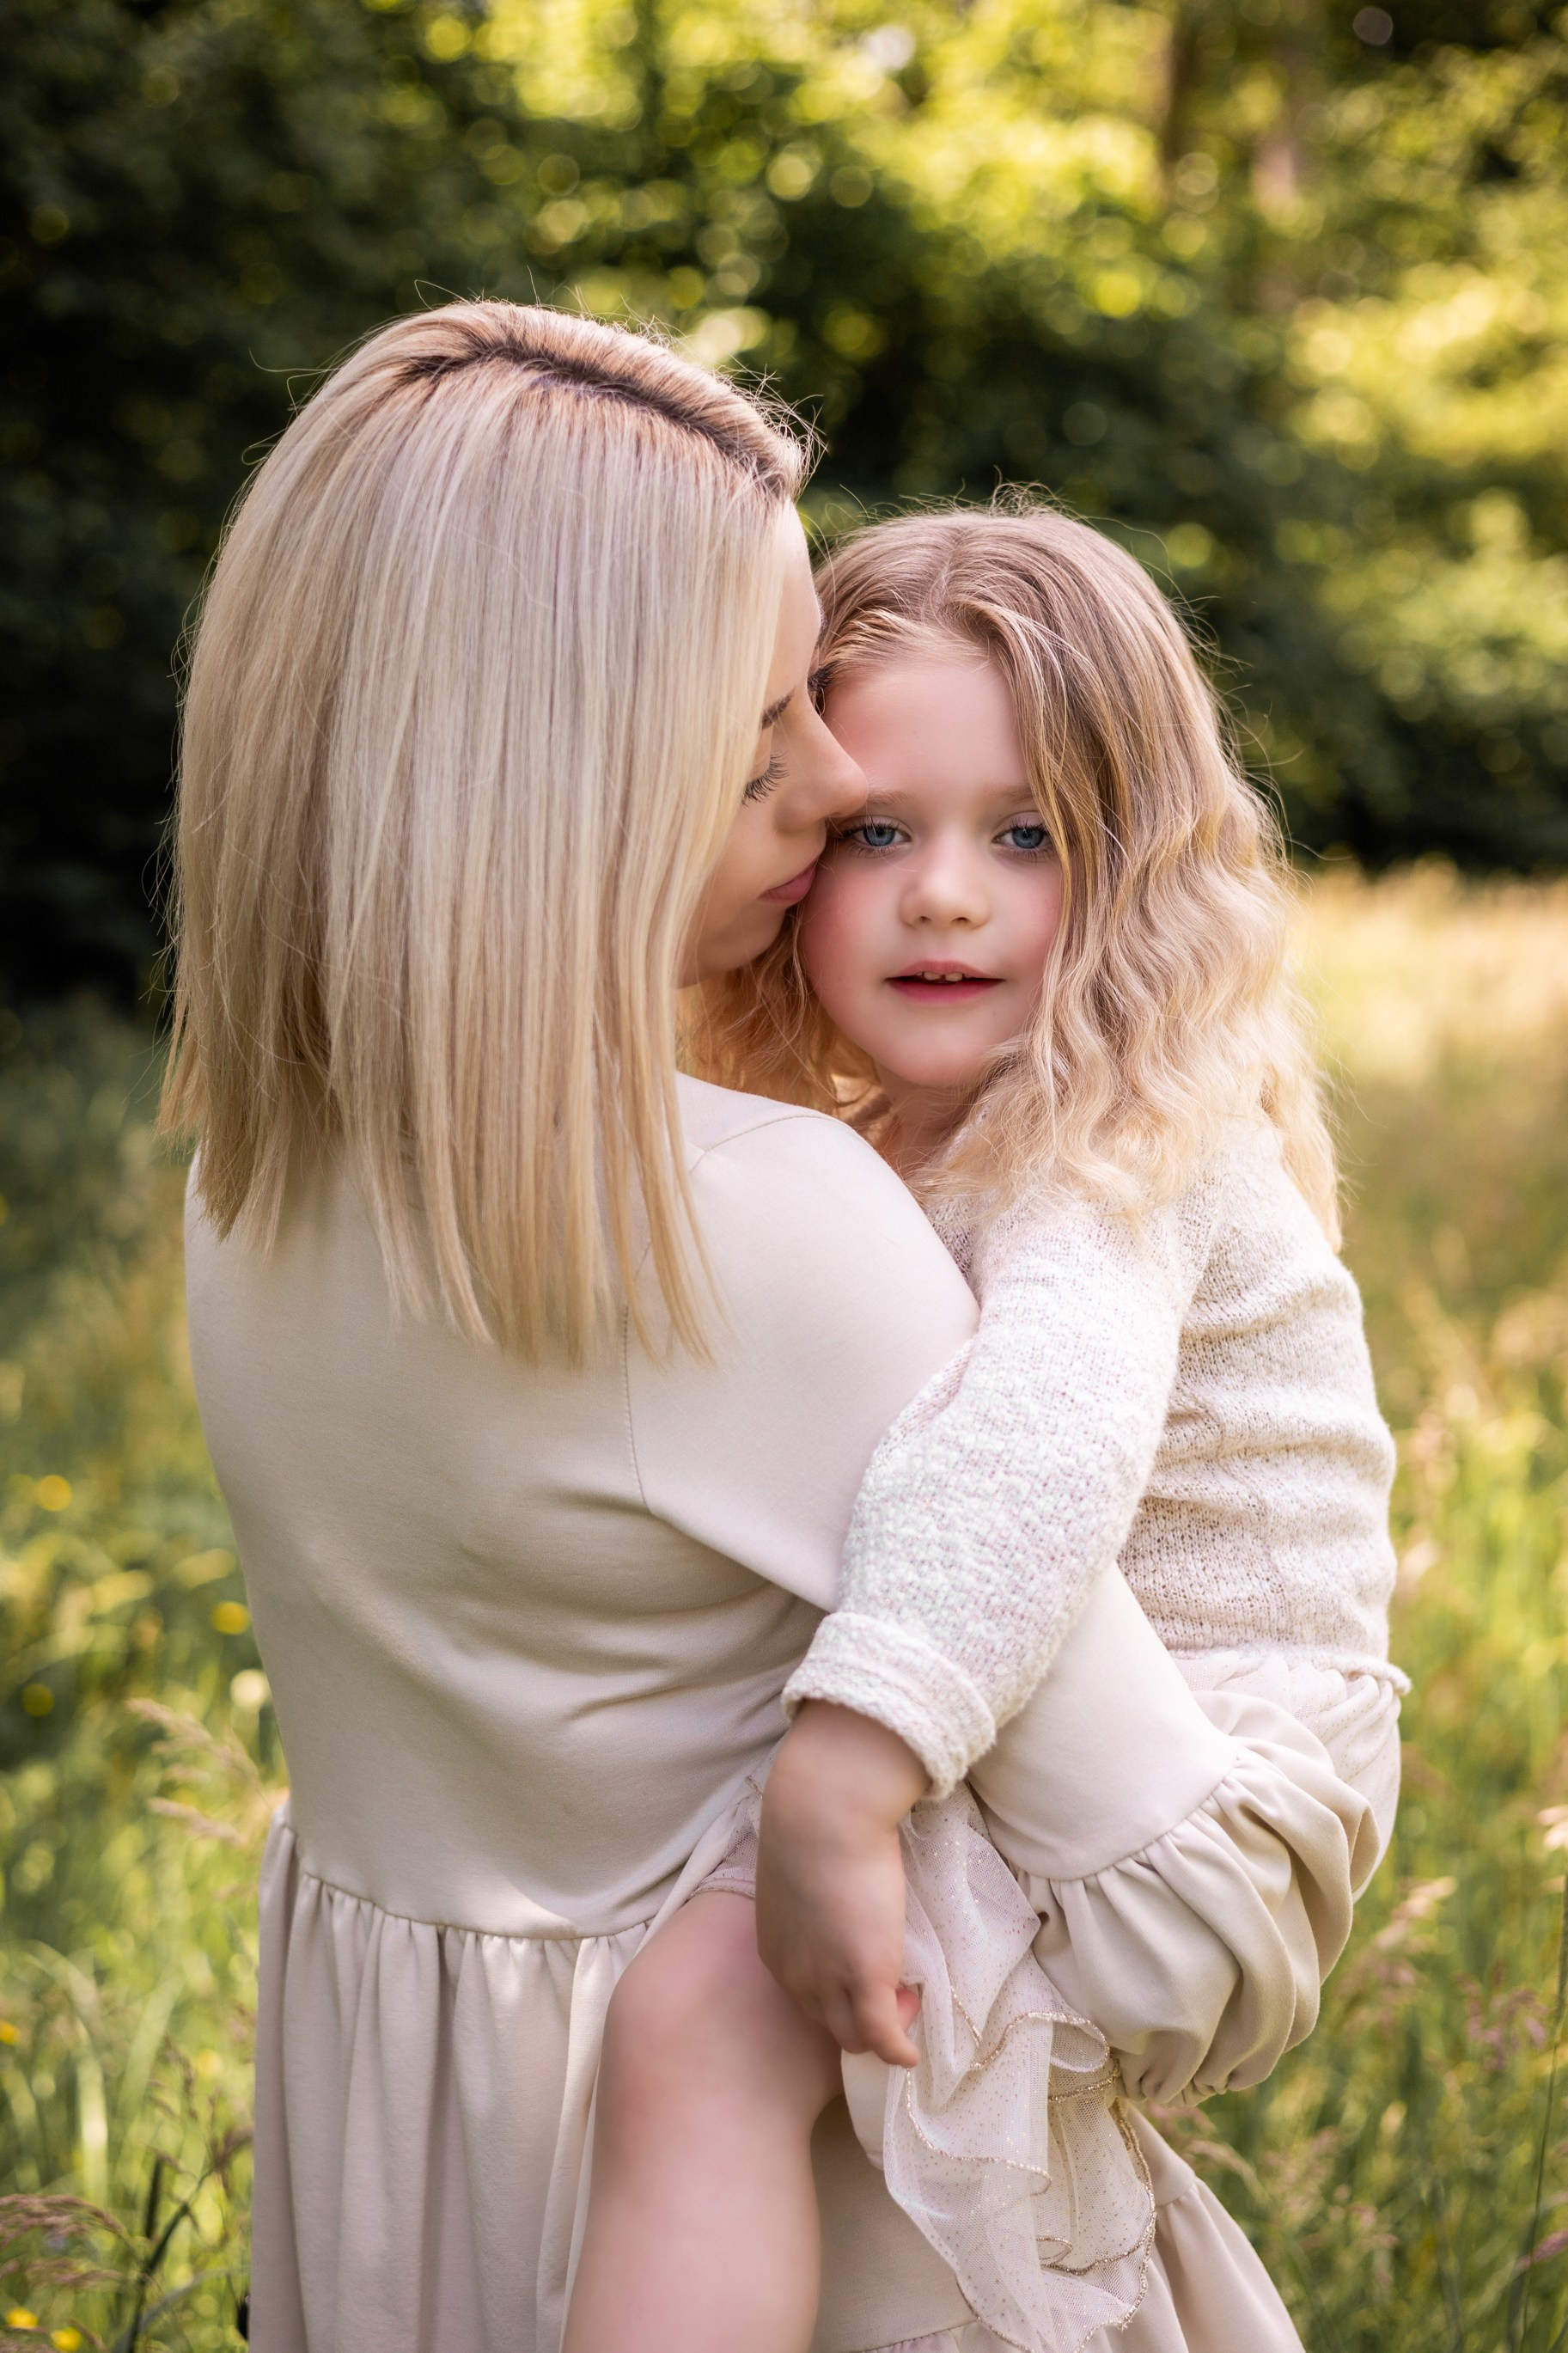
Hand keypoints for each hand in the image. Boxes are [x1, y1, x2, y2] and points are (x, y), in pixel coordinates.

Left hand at [755, 1702, 928, 2068]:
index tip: (863, 1974)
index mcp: (776, 1948)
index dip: (837, 1994)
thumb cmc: (815, 1823)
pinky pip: (883, 2036)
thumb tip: (833, 1890)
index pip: (805, 1996)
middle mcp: (795, 1975)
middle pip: (827, 2023)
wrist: (825, 1809)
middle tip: (894, 1989)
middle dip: (859, 2016)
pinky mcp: (866, 1978)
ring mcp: (830, 1980)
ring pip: (854, 2035)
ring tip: (907, 2002)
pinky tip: (912, 2053)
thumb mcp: (801, 1871)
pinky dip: (898, 2050)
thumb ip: (812, 1895)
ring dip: (882, 2029)